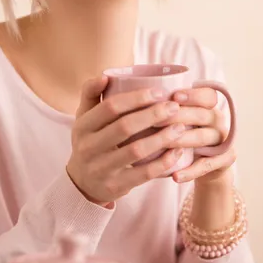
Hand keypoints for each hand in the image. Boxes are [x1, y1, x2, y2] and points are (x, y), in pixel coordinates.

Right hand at [66, 77, 187, 205]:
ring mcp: (101, 169)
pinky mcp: (115, 187)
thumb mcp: (84, 118)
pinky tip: (177, 152)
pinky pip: (143, 174)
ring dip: (162, 137)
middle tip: (174, 107)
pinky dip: (163, 162)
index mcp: (82, 126)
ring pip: (136, 151)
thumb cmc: (90, 142)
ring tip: (181, 127)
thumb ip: (91, 94)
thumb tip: (105, 75)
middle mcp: (88, 148)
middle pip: (125, 127)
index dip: (136, 98)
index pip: (110, 107)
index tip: (159, 92)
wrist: (82, 183)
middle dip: (153, 115)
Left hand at [162, 87, 235, 184]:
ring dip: (181, 141)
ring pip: (202, 138)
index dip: (192, 94)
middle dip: (178, 116)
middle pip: (201, 114)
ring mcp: (223, 139)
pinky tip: (175, 177)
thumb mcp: (180, 120)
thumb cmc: (185, 135)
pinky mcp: (226, 159)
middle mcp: (217, 119)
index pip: (206, 95)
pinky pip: (207, 165)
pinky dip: (190, 172)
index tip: (174, 96)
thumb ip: (168, 110)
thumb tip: (138, 102)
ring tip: (162, 145)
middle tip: (156, 121)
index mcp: (208, 105)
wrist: (206, 164)